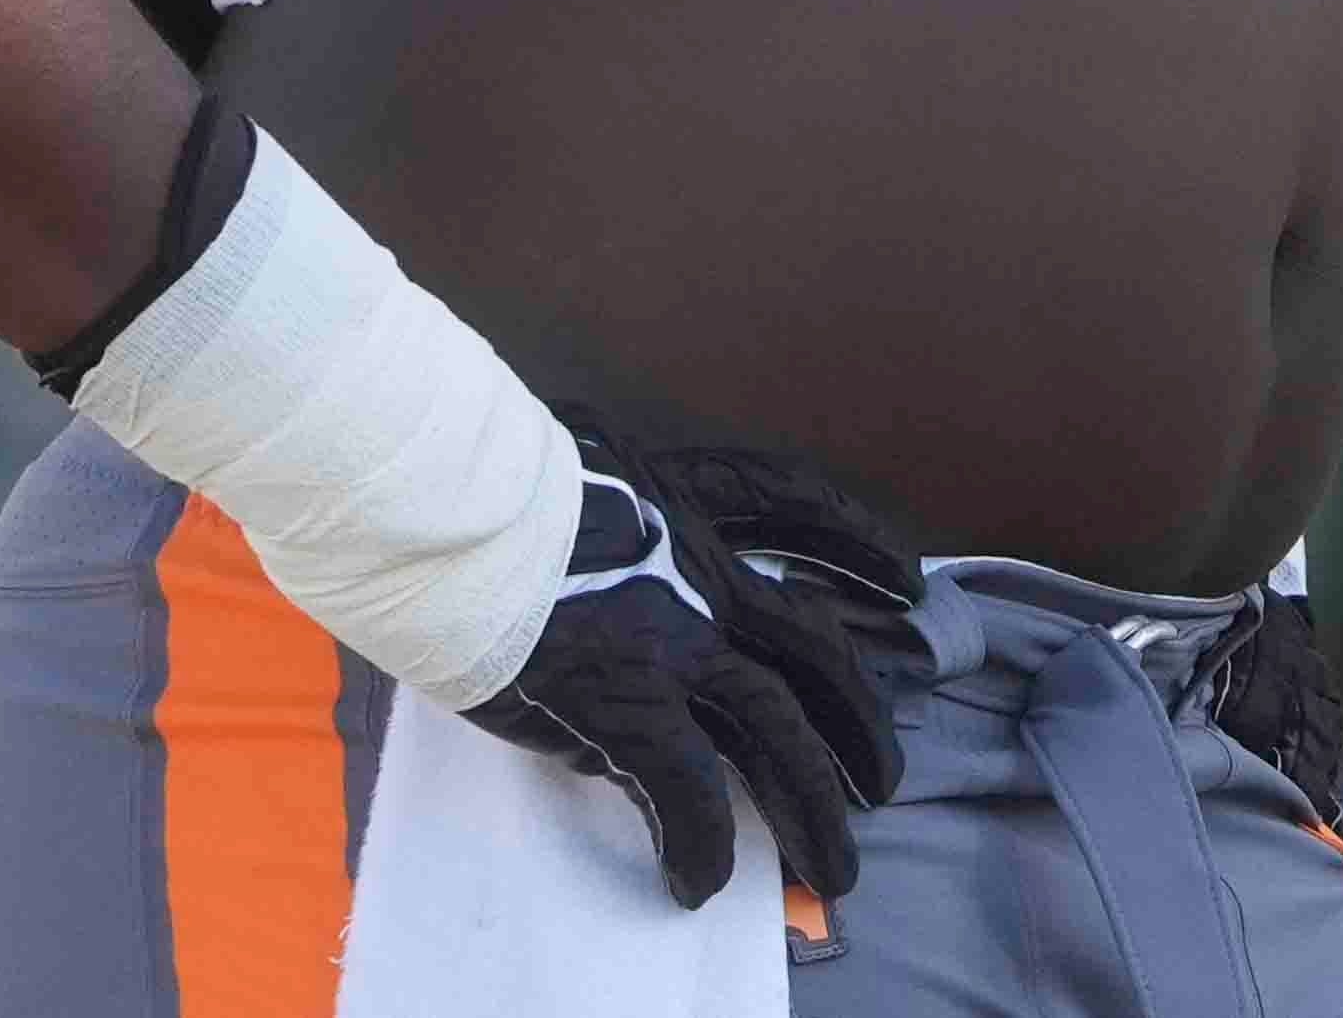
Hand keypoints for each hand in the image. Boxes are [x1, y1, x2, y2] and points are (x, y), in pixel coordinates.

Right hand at [456, 412, 919, 907]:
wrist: (438, 501)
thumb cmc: (478, 479)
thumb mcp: (575, 462)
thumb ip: (624, 514)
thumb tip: (636, 563)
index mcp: (684, 494)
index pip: (793, 506)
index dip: (856, 542)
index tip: (904, 580)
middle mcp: (700, 567)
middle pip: (811, 646)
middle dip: (859, 716)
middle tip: (886, 776)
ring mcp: (673, 634)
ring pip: (776, 726)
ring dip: (812, 803)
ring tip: (834, 865)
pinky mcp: (630, 698)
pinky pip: (687, 787)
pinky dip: (700, 840)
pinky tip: (698, 881)